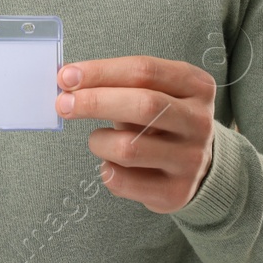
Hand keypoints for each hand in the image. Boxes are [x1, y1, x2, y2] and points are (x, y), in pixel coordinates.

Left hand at [56, 56, 216, 213]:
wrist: (197, 166)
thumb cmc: (162, 121)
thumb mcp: (154, 93)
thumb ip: (118, 84)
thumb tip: (68, 80)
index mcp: (196, 86)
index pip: (145, 71)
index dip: (101, 71)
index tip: (67, 76)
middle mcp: (199, 121)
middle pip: (143, 105)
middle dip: (94, 102)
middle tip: (63, 104)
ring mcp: (191, 159)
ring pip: (129, 147)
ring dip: (99, 141)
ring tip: (97, 140)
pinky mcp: (176, 192)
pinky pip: (123, 181)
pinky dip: (106, 170)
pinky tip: (110, 164)